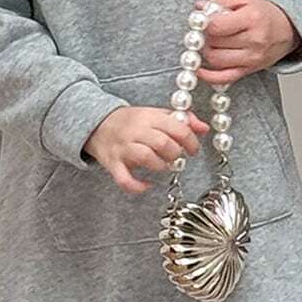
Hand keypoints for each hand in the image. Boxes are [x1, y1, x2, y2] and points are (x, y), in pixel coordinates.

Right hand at [85, 104, 209, 195]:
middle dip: (175, 154)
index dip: (190, 141)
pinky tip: (148, 185)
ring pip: (146, 157)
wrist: (97, 123)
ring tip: (163, 166)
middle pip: (162, 143)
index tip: (193, 149)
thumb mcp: (156, 114)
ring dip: (160, 166)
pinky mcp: (113, 164)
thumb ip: (182, 120)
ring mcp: (123, 148)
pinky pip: (125, 179)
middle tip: (176, 157)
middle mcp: (135, 131)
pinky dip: (138, 186)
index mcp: (148, 117)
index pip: (176, 127)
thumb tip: (204, 128)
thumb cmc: (132, 121)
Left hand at [193, 0, 298, 84]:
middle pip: (214, 43)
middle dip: (205, 36)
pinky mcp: (249, 70)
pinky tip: (201, 71)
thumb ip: (220, 0)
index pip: (216, 26)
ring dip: (207, 51)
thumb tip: (199, 7)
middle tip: (208, 30)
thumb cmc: (264, 14)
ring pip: (215, 60)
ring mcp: (252, 58)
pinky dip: (209, 76)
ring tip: (212, 41)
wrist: (286, 29)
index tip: (204, 20)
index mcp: (252, 18)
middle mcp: (254, 40)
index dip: (204, 23)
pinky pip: (224, 78)